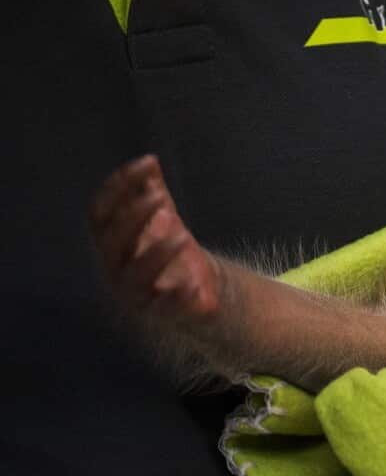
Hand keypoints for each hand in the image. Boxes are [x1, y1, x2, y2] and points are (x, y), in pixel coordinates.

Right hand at [89, 155, 222, 326]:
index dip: (119, 186)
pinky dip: (177, 297)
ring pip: (136, 275)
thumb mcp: (162, 219)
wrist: (195, 292)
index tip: (148, 163)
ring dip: (157, 254)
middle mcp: (114, 266)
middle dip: (133, 218)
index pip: (100, 211)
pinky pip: (165, 307)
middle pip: (113, 241)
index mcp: (109, 240)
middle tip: (160, 199)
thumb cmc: (169, 250)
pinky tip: (193, 285)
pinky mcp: (160, 313)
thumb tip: (150, 162)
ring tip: (182, 236)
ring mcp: (133, 292)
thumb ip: (153, 192)